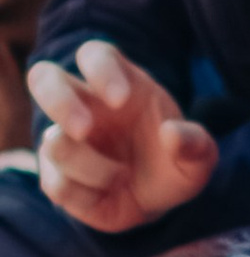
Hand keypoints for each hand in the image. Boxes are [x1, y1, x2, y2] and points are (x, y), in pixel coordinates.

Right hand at [29, 41, 216, 230]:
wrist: (158, 201)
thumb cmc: (174, 164)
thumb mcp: (199, 158)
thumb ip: (195, 144)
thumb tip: (172, 133)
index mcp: (121, 84)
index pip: (95, 54)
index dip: (100, 69)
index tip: (121, 99)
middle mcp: (84, 105)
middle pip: (43, 77)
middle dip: (58, 101)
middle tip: (84, 129)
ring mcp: (64, 138)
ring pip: (53, 142)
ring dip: (91, 167)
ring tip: (121, 177)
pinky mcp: (55, 175)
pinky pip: (55, 184)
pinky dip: (86, 197)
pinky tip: (107, 196)